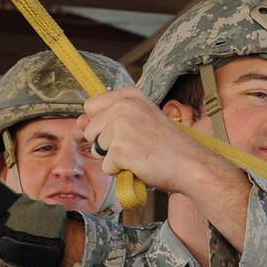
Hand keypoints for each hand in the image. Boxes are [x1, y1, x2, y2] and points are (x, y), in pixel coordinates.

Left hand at [79, 88, 229, 194]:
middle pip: (90, 130)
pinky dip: (120, 171)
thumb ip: (107, 118)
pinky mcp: (120, 149)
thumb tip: (78, 122)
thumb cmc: (166, 145)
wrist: (188, 163)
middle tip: (135, 145)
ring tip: (138, 154)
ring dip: (114, 158)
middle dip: (106, 143)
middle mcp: (123, 105)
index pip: (91, 106)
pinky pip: (106, 166)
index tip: (124, 131)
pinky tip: (140, 164)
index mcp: (128, 94)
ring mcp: (121, 126)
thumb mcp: (137, 121)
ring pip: (96, 149)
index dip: (101, 123)